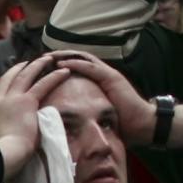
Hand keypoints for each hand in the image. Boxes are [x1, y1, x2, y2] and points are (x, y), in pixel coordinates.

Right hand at [0, 54, 74, 179]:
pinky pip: (42, 84)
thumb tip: (0, 136)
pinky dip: (53, 76)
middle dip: (16, 69)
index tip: (3, 80)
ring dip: (36, 65)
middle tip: (26, 63)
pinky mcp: (26, 102)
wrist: (0, 156)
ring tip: (47, 59)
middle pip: (5, 79)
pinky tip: (63, 71)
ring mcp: (9, 100)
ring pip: (23, 76)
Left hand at [45, 50, 159, 145]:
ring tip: (48, 56)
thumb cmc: (120, 125)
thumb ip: (81, 115)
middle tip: (40, 57)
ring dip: (64, 56)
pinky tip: (61, 63)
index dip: (59, 65)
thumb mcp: (94, 117)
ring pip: (82, 59)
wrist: (141, 125)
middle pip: (77, 59)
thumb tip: (61, 124)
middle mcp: (102, 75)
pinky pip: (90, 67)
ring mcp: (108, 74)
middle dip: (58, 57)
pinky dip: (75, 64)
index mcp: (97, 83)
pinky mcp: (112, 78)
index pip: (76, 68)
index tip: (41, 67)